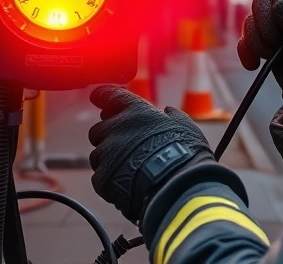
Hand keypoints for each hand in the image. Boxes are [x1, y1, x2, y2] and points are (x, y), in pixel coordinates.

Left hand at [88, 86, 212, 224]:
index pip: (109, 95)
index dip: (103, 96)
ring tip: (131, 172)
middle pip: (98, 130)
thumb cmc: (185, 154)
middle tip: (124, 148)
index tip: (98, 97)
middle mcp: (116, 128)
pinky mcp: (102, 177)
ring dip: (109, 161)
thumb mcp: (185, 127)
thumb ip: (172, 116)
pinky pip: (100, 178)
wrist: (178, 185)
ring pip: (98, 156)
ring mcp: (107, 153)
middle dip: (107, 137)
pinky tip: (128, 187)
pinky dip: (110, 183)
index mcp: (136, 111)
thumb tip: (168, 111)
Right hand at [238, 0, 282, 122]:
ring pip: (252, 15)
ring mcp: (276, 20)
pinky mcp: (262, 35)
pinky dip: (246, 49)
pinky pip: (243, 33)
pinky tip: (254, 63)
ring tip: (272, 54)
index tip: (281, 12)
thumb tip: (280, 5)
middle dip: (267, 23)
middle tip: (278, 42)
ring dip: (257, 38)